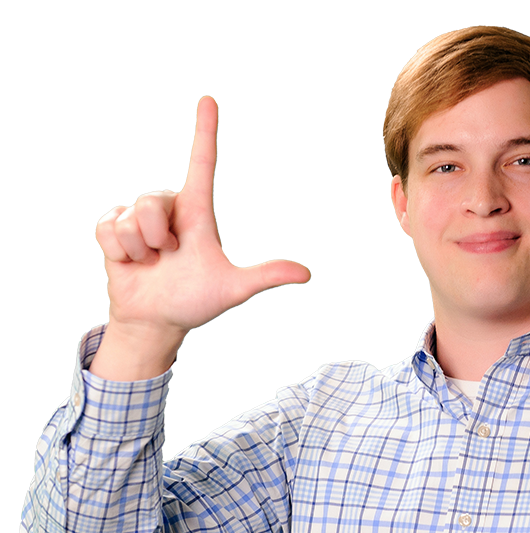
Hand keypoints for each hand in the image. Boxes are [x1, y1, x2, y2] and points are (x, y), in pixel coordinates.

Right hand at [91, 96, 309, 378]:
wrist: (156, 320)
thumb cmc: (195, 302)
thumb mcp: (232, 288)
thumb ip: (265, 277)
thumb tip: (306, 275)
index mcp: (199, 213)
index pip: (203, 163)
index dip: (205, 131)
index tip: (209, 99)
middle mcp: (170, 209)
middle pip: (153, 201)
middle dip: (157, 237)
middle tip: (168, 257)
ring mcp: (140, 218)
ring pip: (130, 216)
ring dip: (139, 248)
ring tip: (151, 263)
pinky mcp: (113, 227)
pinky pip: (108, 226)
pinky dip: (118, 251)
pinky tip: (130, 263)